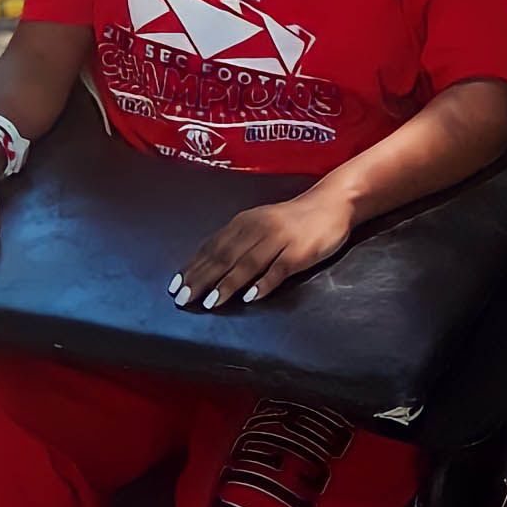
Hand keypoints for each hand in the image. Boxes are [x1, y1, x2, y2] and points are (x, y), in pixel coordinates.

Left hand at [171, 189, 354, 312]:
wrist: (331, 204)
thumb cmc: (291, 220)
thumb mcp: (260, 224)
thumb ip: (238, 242)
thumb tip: (209, 266)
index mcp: (244, 222)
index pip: (212, 247)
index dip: (193, 266)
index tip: (174, 285)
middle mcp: (257, 229)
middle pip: (224, 256)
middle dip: (201, 278)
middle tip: (183, 298)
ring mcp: (279, 240)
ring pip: (248, 263)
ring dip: (227, 284)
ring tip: (209, 302)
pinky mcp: (299, 252)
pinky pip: (279, 269)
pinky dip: (264, 283)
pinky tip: (251, 297)